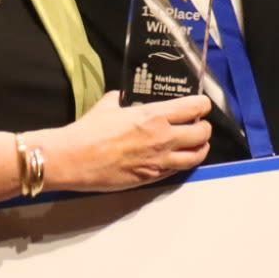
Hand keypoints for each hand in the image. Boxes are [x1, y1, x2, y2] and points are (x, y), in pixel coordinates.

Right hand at [41, 92, 212, 191]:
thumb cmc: (88, 131)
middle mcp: (163, 138)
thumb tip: (124, 99)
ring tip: (197, 144)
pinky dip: (183, 163)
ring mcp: (159, 160)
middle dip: (204, 127)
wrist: (74, 159)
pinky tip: (178, 158)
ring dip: (201, 148)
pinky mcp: (152, 177)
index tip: (201, 105)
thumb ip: (122, 100)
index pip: (194, 108)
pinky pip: (178, 170)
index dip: (202, 105)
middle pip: (202, 133)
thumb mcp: (107, 105)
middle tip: (199, 125)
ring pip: (196, 156)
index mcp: (154, 116)